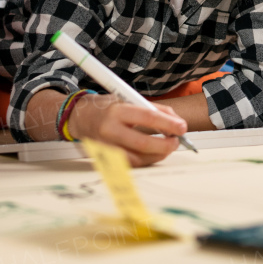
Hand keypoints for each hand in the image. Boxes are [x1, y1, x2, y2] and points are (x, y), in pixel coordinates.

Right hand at [69, 94, 185, 166]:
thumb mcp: (128, 99)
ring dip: (157, 155)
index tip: (182, 127)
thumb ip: (153, 109)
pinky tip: (153, 154)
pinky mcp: (105, 159)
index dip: (168, 124)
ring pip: (137, 159)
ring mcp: (106, 147)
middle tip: (176, 141)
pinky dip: (145, 160)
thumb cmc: (107, 107)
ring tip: (167, 147)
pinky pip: (130, 164)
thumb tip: (175, 121)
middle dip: (165, 145)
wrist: (80, 117)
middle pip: (142, 144)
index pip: (147, 117)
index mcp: (116, 111)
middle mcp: (109, 130)